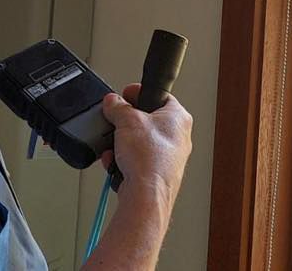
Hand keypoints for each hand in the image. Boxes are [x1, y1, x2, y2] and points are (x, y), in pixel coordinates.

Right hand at [100, 84, 191, 208]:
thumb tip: (113, 102)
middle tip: (116, 124)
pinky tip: (116, 163)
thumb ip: (118, 106)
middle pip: (146, 120)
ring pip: (139, 142)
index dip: (139, 94)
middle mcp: (178, 137)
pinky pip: (136, 161)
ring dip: (121, 144)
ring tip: (114, 148)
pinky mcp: (156, 174)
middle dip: (125, 124)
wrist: (146, 197)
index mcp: (178, 117)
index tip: (125, 95)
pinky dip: (123, 161)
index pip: (159, 95)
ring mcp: (168, 158)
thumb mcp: (127, 120)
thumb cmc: (149, 160)